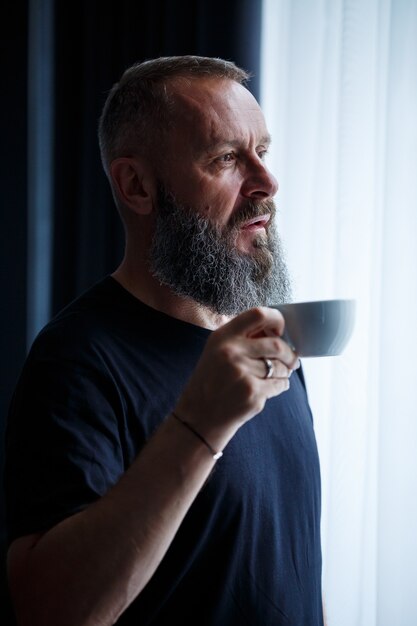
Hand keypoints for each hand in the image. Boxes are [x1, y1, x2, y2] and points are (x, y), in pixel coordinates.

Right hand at [174, 307, 299, 449]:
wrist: (198, 417)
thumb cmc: (212, 382)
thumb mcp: (216, 352)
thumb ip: (241, 338)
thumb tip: (276, 331)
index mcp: (222, 337)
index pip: (258, 314)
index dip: (277, 320)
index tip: (280, 331)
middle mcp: (231, 352)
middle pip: (276, 344)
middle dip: (289, 354)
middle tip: (291, 360)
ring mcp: (242, 374)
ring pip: (280, 366)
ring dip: (284, 372)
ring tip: (275, 376)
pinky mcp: (252, 394)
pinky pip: (280, 384)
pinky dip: (280, 386)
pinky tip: (268, 389)